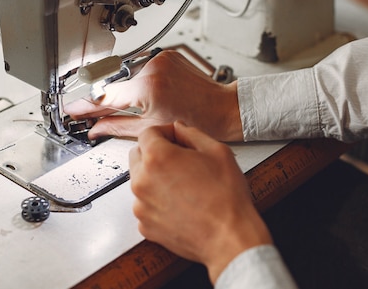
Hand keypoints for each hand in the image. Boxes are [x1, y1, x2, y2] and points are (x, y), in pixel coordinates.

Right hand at [63, 51, 242, 140]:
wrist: (224, 108)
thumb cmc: (199, 121)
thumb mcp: (152, 129)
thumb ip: (118, 128)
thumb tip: (96, 129)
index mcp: (147, 88)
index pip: (106, 97)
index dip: (86, 106)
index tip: (72, 110)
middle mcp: (152, 68)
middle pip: (117, 86)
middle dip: (110, 101)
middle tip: (96, 116)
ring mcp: (160, 59)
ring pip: (130, 78)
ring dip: (128, 92)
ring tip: (144, 107)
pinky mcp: (167, 56)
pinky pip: (144, 70)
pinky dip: (142, 83)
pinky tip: (154, 94)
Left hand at [130, 121, 271, 283]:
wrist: (229, 238)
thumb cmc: (226, 198)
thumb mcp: (217, 151)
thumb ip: (192, 133)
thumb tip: (179, 129)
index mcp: (157, 157)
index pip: (147, 133)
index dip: (164, 132)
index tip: (175, 139)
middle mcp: (142, 180)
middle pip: (138, 154)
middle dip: (155, 152)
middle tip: (180, 160)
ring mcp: (141, 205)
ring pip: (140, 181)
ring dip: (155, 177)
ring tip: (183, 185)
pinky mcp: (145, 225)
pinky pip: (145, 205)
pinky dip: (157, 201)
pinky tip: (180, 203)